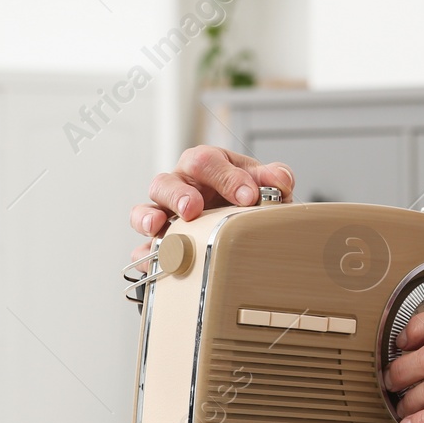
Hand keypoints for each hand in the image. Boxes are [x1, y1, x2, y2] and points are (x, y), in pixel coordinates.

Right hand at [127, 146, 294, 273]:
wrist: (243, 219)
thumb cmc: (247, 195)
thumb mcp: (264, 183)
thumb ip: (273, 178)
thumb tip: (280, 179)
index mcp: (207, 165)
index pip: (207, 161)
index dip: (226, 177)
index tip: (248, 196)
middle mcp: (182, 185)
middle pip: (166, 181)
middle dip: (180, 195)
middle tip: (195, 208)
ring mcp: (167, 212)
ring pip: (145, 208)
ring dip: (149, 217)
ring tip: (158, 227)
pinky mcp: (160, 240)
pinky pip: (142, 246)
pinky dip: (145, 254)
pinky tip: (152, 261)